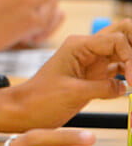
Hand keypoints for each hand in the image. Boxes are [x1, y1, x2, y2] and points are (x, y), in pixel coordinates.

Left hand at [0, 21, 131, 130]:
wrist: (25, 110)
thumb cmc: (41, 99)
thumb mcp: (74, 93)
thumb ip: (104, 87)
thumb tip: (126, 86)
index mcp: (78, 45)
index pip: (117, 39)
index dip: (131, 57)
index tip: (131, 81)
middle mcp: (87, 48)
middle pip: (123, 34)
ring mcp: (92, 61)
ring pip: (124, 51)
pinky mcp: (95, 75)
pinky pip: (120, 69)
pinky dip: (129, 75)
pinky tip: (130, 87)